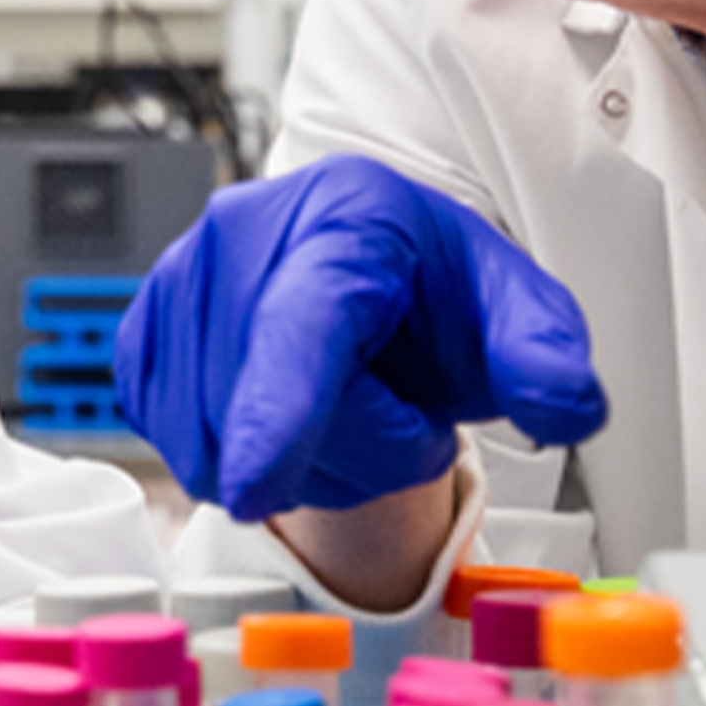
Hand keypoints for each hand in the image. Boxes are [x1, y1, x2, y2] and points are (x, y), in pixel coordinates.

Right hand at [115, 154, 605, 520]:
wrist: (365, 269)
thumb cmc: (432, 290)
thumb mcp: (514, 306)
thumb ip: (546, 352)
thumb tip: (566, 404)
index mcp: (341, 219)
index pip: (302, 326)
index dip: (280, 411)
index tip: (257, 487)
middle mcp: (239, 236)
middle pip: (269, 411)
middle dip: (354, 448)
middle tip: (398, 405)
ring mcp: (175, 284)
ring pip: (217, 446)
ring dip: (297, 465)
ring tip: (340, 405)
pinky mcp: (140, 337)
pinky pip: (179, 446)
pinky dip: (239, 458)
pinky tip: (280, 411)